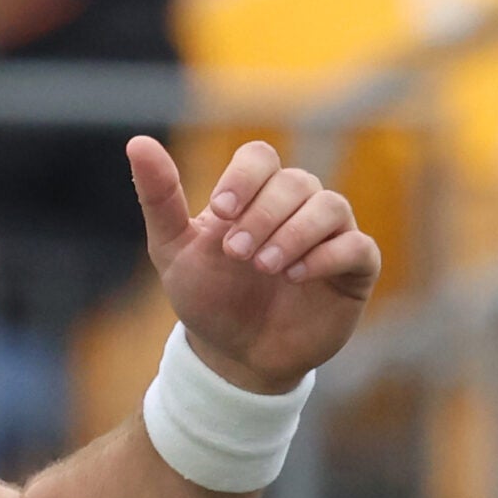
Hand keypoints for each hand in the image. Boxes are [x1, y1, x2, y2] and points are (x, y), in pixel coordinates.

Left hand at [129, 136, 380, 393]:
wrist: (234, 355)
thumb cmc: (206, 296)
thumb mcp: (172, 249)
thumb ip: (159, 197)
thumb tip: (138, 142)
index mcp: (253, 195)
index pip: (259, 157)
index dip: (243, 177)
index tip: (221, 211)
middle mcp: (296, 207)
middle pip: (295, 181)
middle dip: (263, 214)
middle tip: (236, 253)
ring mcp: (329, 236)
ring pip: (331, 206)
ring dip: (295, 232)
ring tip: (265, 266)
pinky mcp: (354, 270)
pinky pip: (358, 246)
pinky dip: (328, 255)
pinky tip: (295, 276)